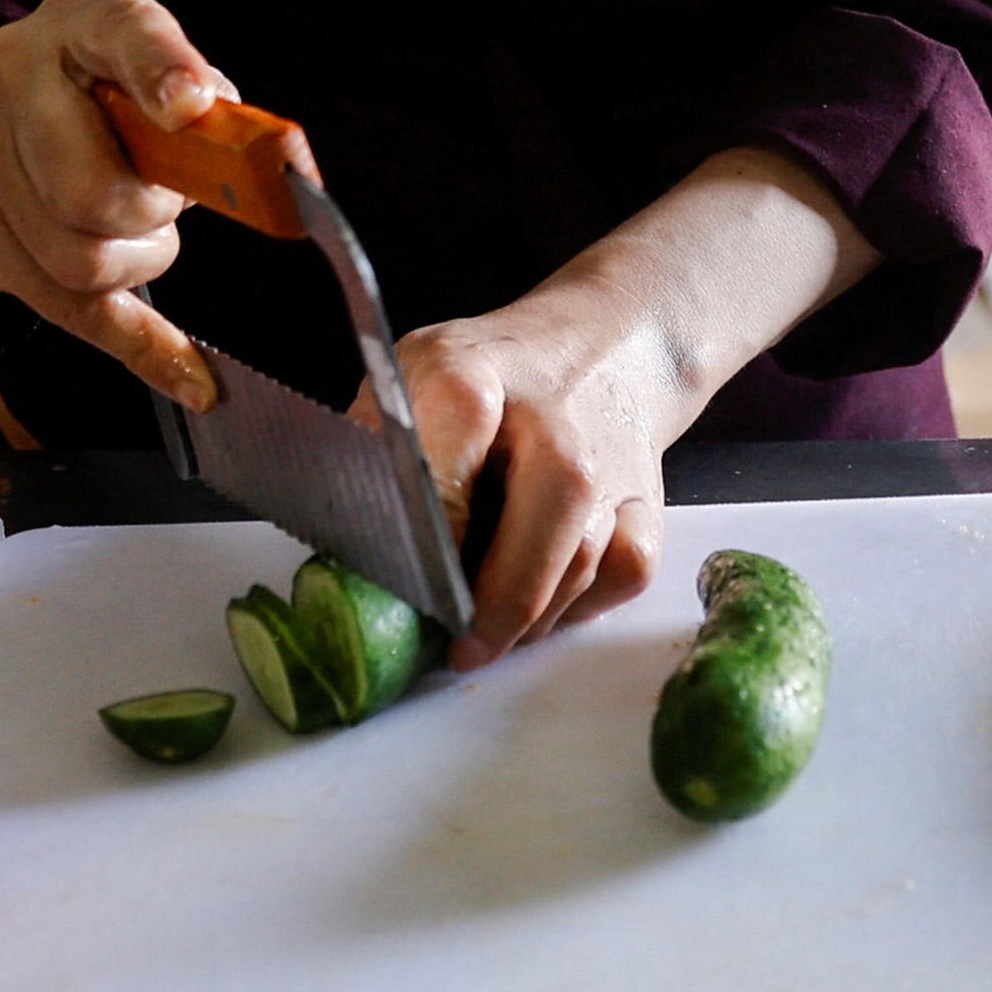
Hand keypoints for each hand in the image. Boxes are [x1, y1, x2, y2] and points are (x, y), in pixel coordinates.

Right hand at [0, 0, 232, 410]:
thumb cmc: (100, 87)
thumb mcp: (159, 65)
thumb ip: (208, 100)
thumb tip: (262, 166)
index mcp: (78, 17)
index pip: (120, 31)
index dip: (159, 69)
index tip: (192, 106)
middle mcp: (9, 77)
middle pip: (88, 189)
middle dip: (153, 215)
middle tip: (169, 204)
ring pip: (76, 263)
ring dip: (140, 263)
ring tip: (142, 232)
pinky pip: (66, 310)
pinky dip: (137, 344)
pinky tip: (187, 372)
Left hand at [387, 147, 879, 666]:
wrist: (605, 343)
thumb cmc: (494, 373)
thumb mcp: (411, 381)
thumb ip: (371, 449)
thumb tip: (344, 538)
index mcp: (467, 386)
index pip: (438, 499)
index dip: (420, 560)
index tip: (405, 596)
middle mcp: (552, 431)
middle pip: (527, 557)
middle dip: (489, 618)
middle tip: (456, 649)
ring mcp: (609, 469)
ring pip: (574, 576)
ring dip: (529, 617)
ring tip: (490, 624)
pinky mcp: (647, 503)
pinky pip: (621, 576)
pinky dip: (586, 600)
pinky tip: (551, 592)